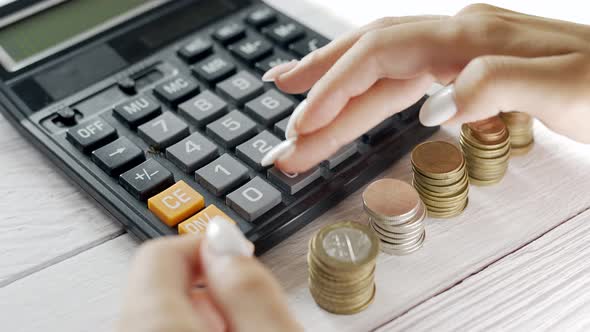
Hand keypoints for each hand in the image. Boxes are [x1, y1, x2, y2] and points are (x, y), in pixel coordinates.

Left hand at [118, 220, 300, 331]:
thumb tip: (224, 240)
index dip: (207, 246)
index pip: (160, 252)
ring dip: (200, 312)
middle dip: (207, 285)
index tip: (237, 258)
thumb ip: (250, 286)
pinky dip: (186, 331)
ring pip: (158, 311)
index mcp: (156, 325)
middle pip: (157, 282)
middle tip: (244, 310)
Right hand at [263, 4, 589, 172]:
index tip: (302, 128)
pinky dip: (371, 96)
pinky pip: (405, 80)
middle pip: (367, 62)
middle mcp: (458, 37)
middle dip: (319, 97)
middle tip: (284, 133)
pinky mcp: (469, 69)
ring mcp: (461, 51)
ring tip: (301, 119)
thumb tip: (432, 105)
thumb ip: (494, 85)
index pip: (378, 57)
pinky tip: (358, 104)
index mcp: (469, 36)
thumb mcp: (565, 88)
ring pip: (382, 72)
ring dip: (337, 99)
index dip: (334, 91)